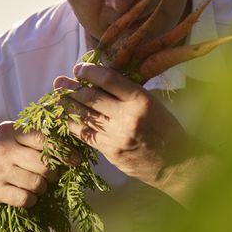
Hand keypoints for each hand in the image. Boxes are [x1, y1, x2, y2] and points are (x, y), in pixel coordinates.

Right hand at [0, 121, 78, 207]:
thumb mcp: (4, 137)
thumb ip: (29, 136)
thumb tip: (66, 139)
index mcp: (8, 131)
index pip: (43, 138)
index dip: (63, 150)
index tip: (76, 159)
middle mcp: (3, 149)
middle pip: (45, 164)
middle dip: (53, 173)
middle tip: (51, 175)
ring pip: (37, 183)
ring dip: (42, 188)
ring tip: (36, 185)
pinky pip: (25, 198)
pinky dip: (31, 200)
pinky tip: (26, 196)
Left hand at [53, 63, 190, 191]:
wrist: (175, 163)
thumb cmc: (166, 130)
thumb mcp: (153, 104)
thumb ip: (128, 94)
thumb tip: (100, 81)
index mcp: (141, 100)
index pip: (109, 79)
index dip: (90, 71)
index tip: (79, 68)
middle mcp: (127, 117)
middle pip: (92, 97)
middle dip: (72, 88)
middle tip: (59, 82)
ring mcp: (116, 136)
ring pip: (85, 116)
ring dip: (67, 105)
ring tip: (56, 97)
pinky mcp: (110, 151)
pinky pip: (86, 135)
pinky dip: (73, 125)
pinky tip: (64, 118)